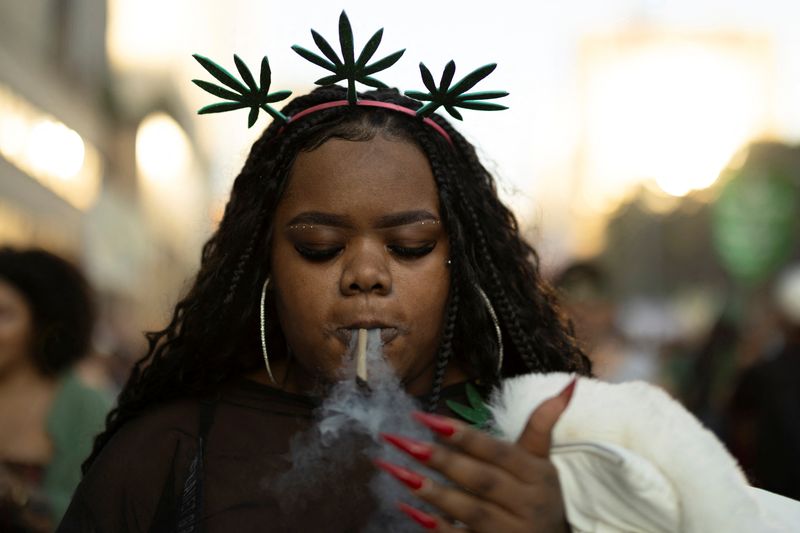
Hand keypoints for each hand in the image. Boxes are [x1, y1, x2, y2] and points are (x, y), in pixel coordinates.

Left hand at [376, 378, 575, 531]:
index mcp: (536, 475)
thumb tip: (568, 384)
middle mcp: (526, 503)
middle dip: (440, 459)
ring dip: (430, 491)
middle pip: (480, 479)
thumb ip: (543, 424)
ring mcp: (509, 531)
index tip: (425, 417)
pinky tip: (406, 507)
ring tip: (396, 470)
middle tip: (401, 442)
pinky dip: (434, 526)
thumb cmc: (541, 496)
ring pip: (469, 509)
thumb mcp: (544, 462)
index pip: (498, 451)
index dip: (463, 434)